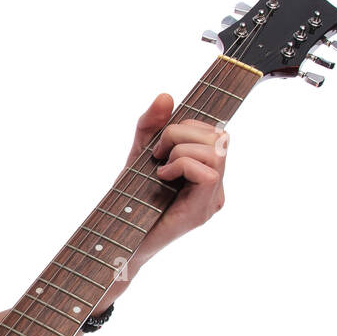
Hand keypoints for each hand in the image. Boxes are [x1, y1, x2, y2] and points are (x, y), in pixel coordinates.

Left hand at [127, 92, 227, 264]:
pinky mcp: (202, 211)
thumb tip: (166, 96)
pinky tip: (163, 177)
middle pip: (220, 136)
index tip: (161, 142)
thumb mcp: (138, 155)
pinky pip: (209, 173)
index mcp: (207, 171)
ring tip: (161, 166)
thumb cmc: (129, 201)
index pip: (216, 132)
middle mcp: (215, 186)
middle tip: (157, 153)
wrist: (116, 239)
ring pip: (217, 152)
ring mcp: (212, 200)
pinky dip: (182, 165)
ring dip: (181, 149)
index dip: (189, 125)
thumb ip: (150, 126)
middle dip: (182, 133)